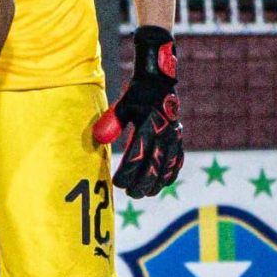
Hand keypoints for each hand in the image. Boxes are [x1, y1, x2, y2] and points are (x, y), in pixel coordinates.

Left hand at [94, 25, 183, 196]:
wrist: (159, 81)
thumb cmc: (137, 94)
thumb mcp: (122, 105)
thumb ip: (111, 122)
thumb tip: (99, 139)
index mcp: (148, 127)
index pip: (137, 157)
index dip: (128, 173)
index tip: (117, 184)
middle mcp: (164, 134)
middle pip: (154, 166)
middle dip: (143, 183)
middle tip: (131, 195)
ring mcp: (173, 136)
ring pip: (167, 166)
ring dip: (158, 182)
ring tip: (146, 194)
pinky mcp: (177, 137)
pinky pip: (177, 159)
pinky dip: (171, 172)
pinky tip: (164, 183)